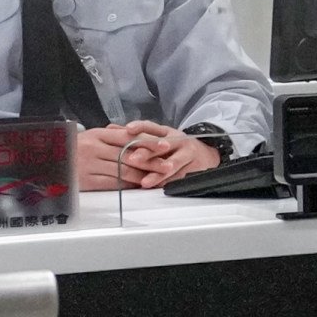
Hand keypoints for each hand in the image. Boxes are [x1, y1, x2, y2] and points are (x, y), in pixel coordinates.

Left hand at [79, 121, 209, 190]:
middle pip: (162, 145)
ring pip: (172, 163)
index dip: (140, 127)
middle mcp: (177, 141)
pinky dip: (166, 183)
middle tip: (133, 158)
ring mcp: (187, 155)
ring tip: (145, 181)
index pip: (151, 127)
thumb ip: (135, 134)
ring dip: (158, 173)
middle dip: (147, 152)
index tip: (128, 130)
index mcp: (166, 132)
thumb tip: (111, 128)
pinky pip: (178, 178)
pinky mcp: (192, 169)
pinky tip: (157, 189)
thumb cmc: (175, 147)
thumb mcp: (158, 136)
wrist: (206, 155)